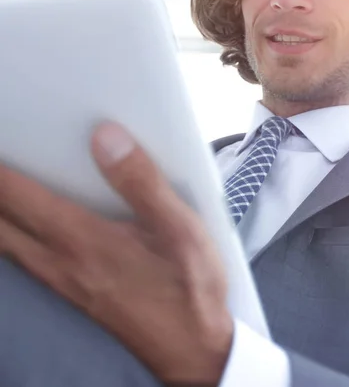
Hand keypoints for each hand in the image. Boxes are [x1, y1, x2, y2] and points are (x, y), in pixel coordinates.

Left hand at [0, 122, 232, 385]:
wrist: (192, 347)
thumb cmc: (189, 288)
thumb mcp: (179, 229)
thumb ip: (142, 182)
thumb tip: (106, 137)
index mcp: (83, 240)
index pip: (19, 196)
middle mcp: (61, 262)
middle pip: (0, 223)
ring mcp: (62, 282)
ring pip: (5, 245)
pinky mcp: (71, 293)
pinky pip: (21, 260)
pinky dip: (7, 238)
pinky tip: (18, 232)